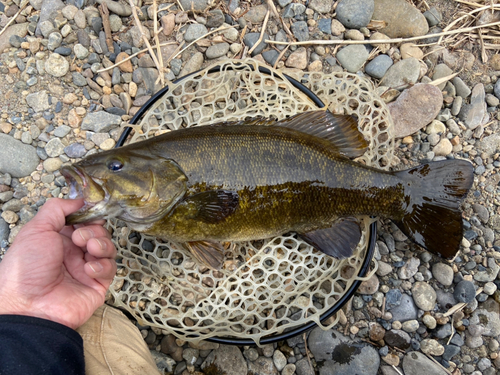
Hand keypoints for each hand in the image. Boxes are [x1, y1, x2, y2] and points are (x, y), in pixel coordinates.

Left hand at [0, 198, 116, 328]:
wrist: (28, 307)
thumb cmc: (25, 268)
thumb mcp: (36, 229)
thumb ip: (57, 209)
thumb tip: (79, 200)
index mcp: (58, 239)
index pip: (83, 221)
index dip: (88, 216)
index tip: (91, 212)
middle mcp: (73, 253)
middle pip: (98, 232)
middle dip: (94, 231)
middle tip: (81, 238)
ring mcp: (86, 269)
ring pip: (108, 248)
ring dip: (102, 244)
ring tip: (89, 250)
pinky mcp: (97, 285)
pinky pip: (110, 269)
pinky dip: (102, 266)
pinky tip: (88, 270)